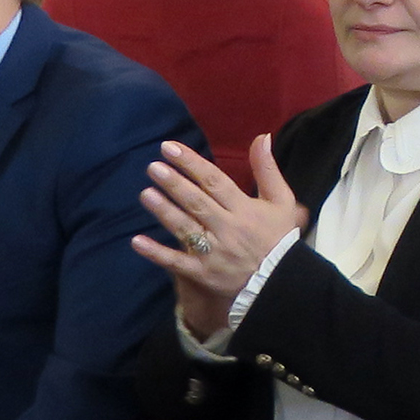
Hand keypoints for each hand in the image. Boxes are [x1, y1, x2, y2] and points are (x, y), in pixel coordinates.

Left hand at [132, 136, 310, 338]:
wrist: (283, 282)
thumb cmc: (279, 238)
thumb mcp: (282, 201)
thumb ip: (268, 169)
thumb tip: (261, 137)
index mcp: (245, 209)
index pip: (214, 181)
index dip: (191, 163)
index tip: (169, 148)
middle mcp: (228, 228)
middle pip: (197, 202)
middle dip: (174, 184)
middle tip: (153, 168)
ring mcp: (214, 253)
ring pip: (186, 229)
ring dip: (165, 211)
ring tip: (145, 194)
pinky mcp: (204, 274)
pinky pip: (177, 262)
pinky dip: (157, 253)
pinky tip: (137, 241)